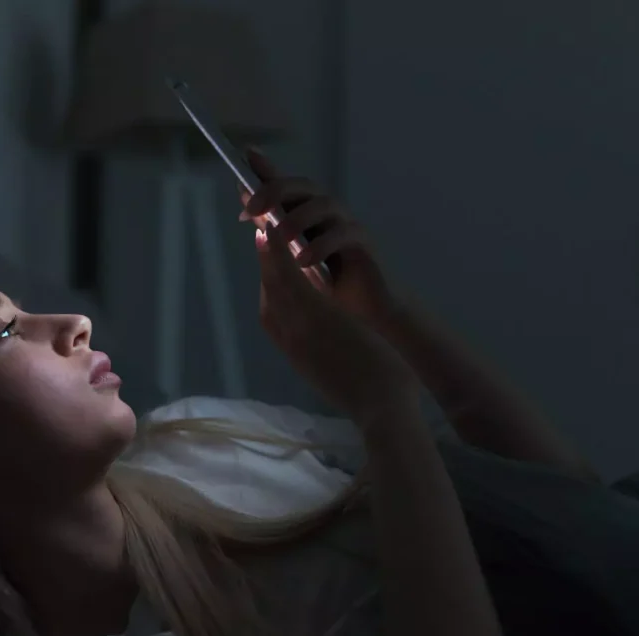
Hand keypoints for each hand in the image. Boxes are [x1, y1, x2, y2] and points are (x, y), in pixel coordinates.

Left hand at [239, 148, 400, 332]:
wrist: (361, 317)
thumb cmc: (325, 288)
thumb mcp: (290, 263)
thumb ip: (272, 234)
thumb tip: (248, 210)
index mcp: (305, 216)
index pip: (284, 187)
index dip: (266, 169)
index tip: (246, 155)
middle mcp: (326, 214)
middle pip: (304, 187)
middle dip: (276, 190)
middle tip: (253, 208)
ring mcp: (345, 225)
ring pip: (324, 205)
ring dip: (299, 218)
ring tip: (282, 238)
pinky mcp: (363, 243)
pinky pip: (343, 233)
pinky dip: (322, 245)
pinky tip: (304, 260)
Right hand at [254, 222, 419, 427]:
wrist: (380, 408)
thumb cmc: (367, 395)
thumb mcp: (335, 373)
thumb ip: (325, 352)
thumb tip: (328, 337)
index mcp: (295, 354)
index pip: (272, 314)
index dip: (267, 285)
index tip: (266, 265)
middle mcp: (289, 339)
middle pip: (268, 293)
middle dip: (262, 263)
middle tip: (258, 233)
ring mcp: (298, 327)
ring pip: (273, 283)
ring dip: (265, 252)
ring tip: (262, 225)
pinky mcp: (314, 316)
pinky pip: (289, 278)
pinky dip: (278, 254)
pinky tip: (275, 233)